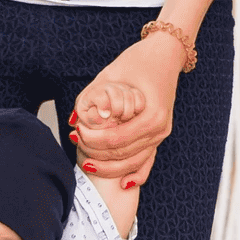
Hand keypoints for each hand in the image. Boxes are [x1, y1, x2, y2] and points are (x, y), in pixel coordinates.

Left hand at [71, 31, 185, 185]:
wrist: (165, 55)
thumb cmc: (138, 62)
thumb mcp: (110, 75)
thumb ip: (91, 98)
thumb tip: (74, 120)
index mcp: (151, 115)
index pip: (116, 140)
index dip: (93, 142)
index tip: (77, 133)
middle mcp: (159, 129)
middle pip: (124, 155)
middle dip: (97, 155)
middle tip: (77, 146)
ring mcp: (161, 135)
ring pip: (134, 163)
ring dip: (109, 168)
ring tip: (88, 164)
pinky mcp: (159, 137)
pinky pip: (147, 162)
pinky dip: (135, 174)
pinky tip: (122, 184)